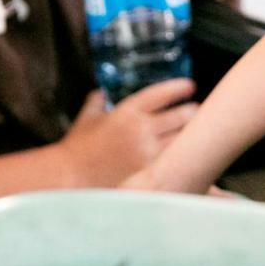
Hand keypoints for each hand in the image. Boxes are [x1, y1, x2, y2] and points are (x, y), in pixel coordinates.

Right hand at [58, 79, 198, 186]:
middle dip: (192, 112)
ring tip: (196, 133)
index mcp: (127, 111)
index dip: (179, 88)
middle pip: (182, 114)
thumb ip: (96, 103)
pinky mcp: (150, 172)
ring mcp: (148, 152)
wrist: (68, 178)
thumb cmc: (76, 151)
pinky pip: (176, 161)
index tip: (189, 87)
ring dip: (192, 133)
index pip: (162, 94)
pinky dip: (184, 157)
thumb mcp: (86, 120)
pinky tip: (187, 156)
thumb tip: (100, 94)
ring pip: (184, 137)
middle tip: (195, 112)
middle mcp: (141, 129)